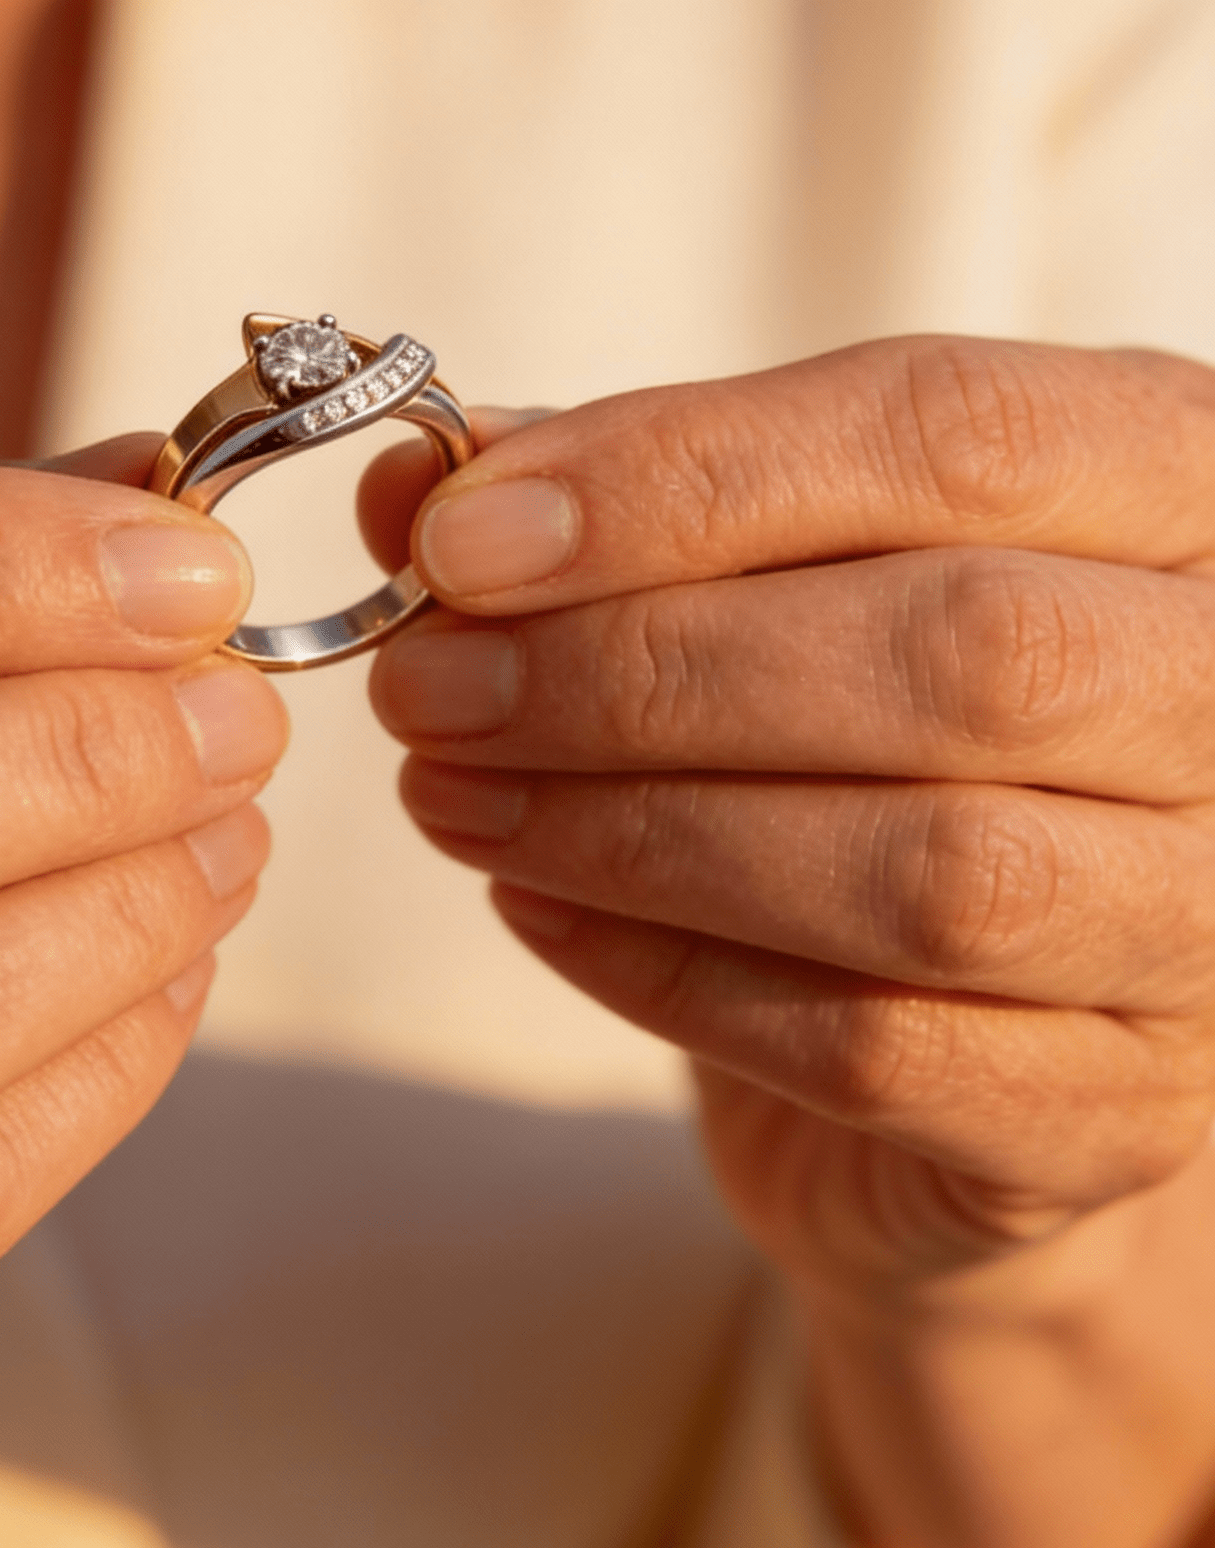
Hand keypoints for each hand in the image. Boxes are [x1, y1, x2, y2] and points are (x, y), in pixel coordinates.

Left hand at [365, 341, 1214, 1301]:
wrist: (982, 1008)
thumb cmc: (876, 728)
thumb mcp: (774, 567)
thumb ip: (622, 505)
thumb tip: (413, 488)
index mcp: (1178, 480)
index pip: (953, 433)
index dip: (682, 474)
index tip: (463, 530)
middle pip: (966, 654)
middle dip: (645, 664)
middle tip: (430, 683)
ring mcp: (1214, 923)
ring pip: (933, 873)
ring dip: (636, 825)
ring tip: (453, 792)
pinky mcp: (1118, 1113)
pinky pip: (880, 1047)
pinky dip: (668, 973)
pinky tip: (536, 905)